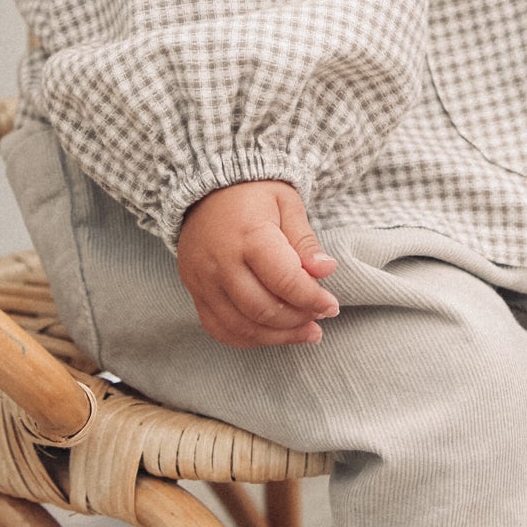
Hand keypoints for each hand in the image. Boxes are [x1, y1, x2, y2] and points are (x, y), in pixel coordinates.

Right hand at [176, 179, 339, 347]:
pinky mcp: (194, 290)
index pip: (285, 282)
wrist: (206, 187)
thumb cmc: (253, 194)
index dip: (313, 299)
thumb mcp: (287, 204)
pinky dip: (248, 338)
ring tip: (305, 332)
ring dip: (278, 336)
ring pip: (241, 326)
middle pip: (263, 309)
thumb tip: (326, 270)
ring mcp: (203, 280)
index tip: (332, 305)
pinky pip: (218, 328)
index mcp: (249, 236)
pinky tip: (273, 335)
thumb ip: (305, 241)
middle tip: (319, 317)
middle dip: (298, 320)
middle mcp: (221, 262)